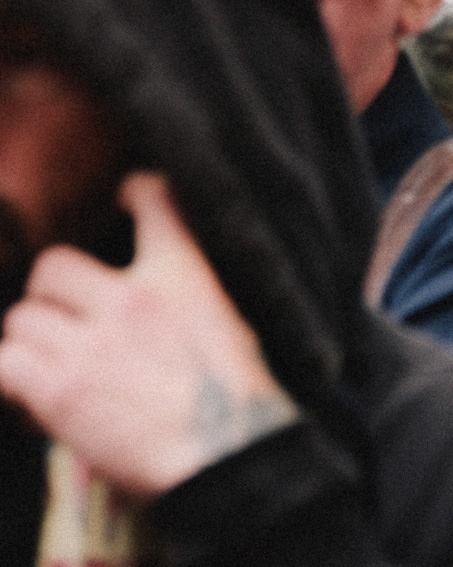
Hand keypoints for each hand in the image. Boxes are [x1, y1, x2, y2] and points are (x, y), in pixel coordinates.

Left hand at [0, 173, 296, 498]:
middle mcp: (130, 296)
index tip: (126, 197)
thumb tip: (151, 286)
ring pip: (22, 317)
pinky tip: (28, 395)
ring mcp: (91, 342)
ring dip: (30, 342)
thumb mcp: (230, 317)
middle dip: (52, 293)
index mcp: (183, 271)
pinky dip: (10, 378)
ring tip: (46, 366)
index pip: (154, 196)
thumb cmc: (235, 399)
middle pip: (54, 264)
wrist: (228, 456)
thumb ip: (190, 290)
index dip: (133, 192)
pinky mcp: (60, 390)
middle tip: (64, 321)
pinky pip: (4, 364)